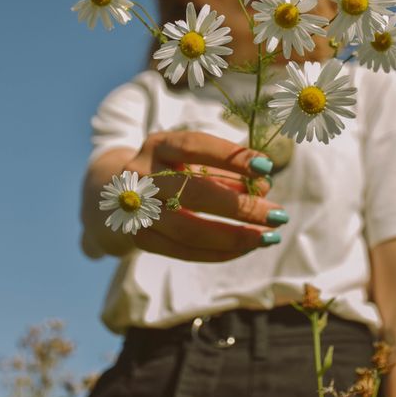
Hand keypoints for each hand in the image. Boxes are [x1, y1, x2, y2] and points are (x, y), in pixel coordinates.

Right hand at [122, 130, 287, 261]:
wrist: (117, 192)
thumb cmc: (170, 170)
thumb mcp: (193, 160)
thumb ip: (226, 170)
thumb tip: (264, 186)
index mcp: (157, 145)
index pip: (195, 146)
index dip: (231, 156)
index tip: (266, 166)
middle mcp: (142, 175)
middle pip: (193, 192)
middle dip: (241, 206)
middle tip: (278, 214)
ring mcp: (138, 210)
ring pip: (188, 229)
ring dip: (234, 236)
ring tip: (268, 237)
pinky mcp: (141, 238)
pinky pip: (184, 251)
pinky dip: (220, 251)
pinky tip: (246, 247)